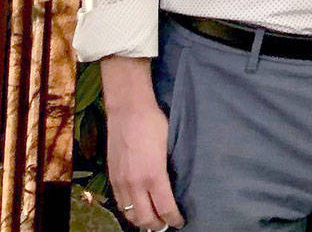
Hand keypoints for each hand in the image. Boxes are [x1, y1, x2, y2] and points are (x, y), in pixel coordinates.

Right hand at [106, 98, 184, 229]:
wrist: (128, 110)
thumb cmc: (154, 124)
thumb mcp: (169, 146)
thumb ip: (168, 170)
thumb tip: (173, 186)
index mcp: (154, 175)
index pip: (165, 207)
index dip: (173, 219)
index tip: (180, 222)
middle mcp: (135, 184)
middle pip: (145, 218)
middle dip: (157, 226)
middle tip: (166, 226)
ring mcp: (121, 182)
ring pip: (130, 214)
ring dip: (141, 222)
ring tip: (152, 222)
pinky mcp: (112, 177)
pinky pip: (119, 203)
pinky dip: (129, 211)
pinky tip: (136, 209)